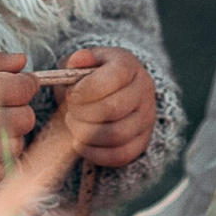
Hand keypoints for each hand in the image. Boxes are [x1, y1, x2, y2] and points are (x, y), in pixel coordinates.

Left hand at [53, 47, 157, 168]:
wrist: (113, 93)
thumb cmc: (92, 76)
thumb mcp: (84, 62)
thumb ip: (79, 60)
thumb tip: (78, 60)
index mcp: (129, 66)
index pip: (114, 77)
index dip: (87, 89)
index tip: (70, 95)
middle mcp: (144, 91)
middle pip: (114, 109)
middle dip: (83, 113)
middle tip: (69, 111)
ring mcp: (146, 118)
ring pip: (116, 135)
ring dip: (86, 133)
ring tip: (73, 124)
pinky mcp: (142, 142)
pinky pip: (120, 155)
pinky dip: (94, 153)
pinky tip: (79, 143)